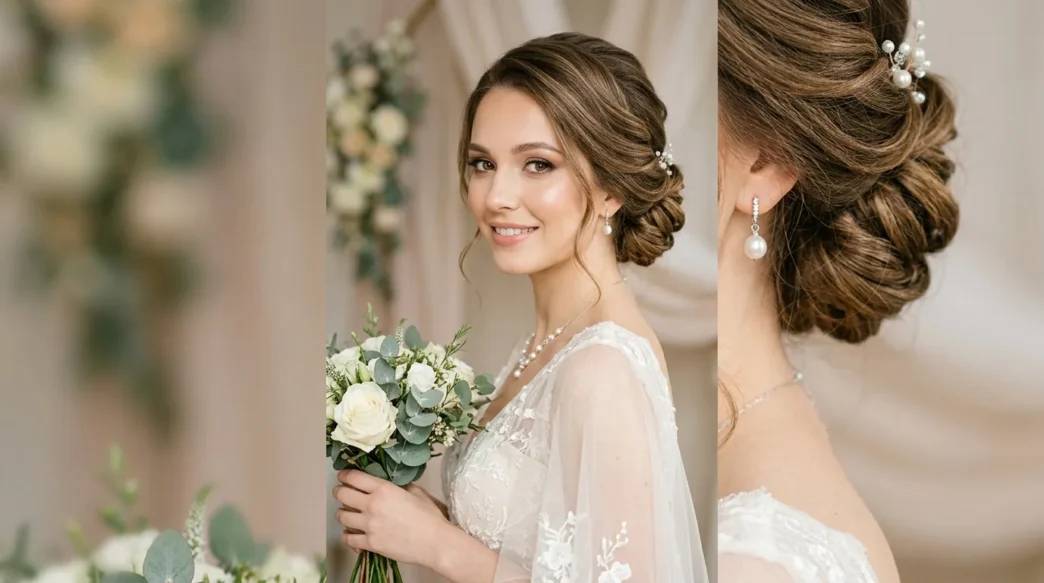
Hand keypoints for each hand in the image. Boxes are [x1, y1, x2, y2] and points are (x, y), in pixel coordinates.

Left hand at [332, 470, 450, 566]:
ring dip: (342, 513)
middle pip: (342, 495)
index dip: (345, 475)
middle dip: (339, 492)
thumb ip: (400, 486)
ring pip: (342, 516)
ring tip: (345, 513)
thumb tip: (393, 485)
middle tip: (340, 493)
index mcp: (383, 489)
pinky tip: (350, 533)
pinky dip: (347, 535)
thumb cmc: (429, 516)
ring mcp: (369, 525)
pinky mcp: (370, 543)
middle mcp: (372, 505)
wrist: (434, 542)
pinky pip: (348, 539)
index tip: (342, 476)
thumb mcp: (416, 492)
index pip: (354, 478)